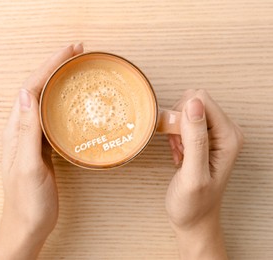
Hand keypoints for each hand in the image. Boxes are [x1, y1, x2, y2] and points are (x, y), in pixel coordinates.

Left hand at [0, 44, 83, 259]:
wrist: (29, 224)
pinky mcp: (46, 146)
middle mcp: (23, 129)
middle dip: (56, 67)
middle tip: (77, 53)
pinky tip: (74, 102)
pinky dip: (64, 103)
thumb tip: (26, 93)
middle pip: (39, 88)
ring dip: (60, 81)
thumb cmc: (27, 200)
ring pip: (47, 100)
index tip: (69, 51)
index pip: (32, 88)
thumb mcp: (26, 166)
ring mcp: (35, 137)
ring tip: (77, 69)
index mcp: (17, 130)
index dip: (49, 66)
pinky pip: (54, 117)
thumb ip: (26, 131)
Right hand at [166, 90, 243, 259]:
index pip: (201, 100)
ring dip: (176, 129)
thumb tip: (194, 103)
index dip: (182, 115)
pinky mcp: (206, 137)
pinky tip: (179, 152)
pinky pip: (185, 120)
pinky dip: (176, 134)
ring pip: (187, 110)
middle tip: (179, 147)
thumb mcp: (192, 174)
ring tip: (179, 152)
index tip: (177, 139)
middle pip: (194, 102)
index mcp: (229, 137)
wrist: (194, 217)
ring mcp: (217, 134)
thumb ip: (195, 138)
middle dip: (178, 121)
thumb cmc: (193, 203)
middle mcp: (226, 131)